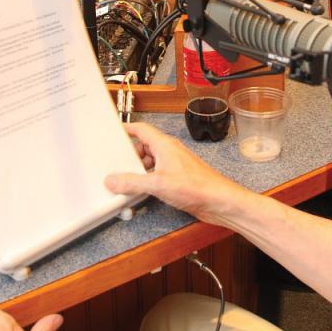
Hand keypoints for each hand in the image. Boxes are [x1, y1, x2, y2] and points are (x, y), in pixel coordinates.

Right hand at [105, 122, 251, 225]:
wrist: (218, 201)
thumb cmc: (197, 186)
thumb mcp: (157, 184)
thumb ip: (132, 182)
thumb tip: (113, 181)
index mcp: (165, 145)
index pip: (142, 129)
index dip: (128, 129)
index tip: (115, 132)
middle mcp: (170, 153)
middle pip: (144, 147)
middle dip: (131, 156)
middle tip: (119, 165)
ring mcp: (175, 165)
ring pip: (151, 162)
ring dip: (140, 170)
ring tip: (129, 180)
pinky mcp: (178, 179)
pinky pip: (158, 174)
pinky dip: (148, 180)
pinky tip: (144, 191)